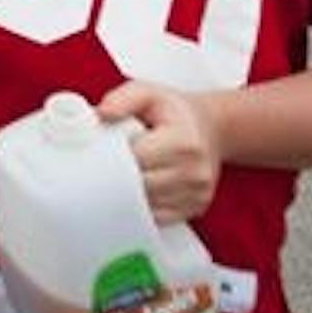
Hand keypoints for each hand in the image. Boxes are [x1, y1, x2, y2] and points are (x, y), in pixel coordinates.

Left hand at [98, 81, 222, 223]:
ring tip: (122, 174)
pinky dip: (143, 207)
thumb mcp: (148, 93)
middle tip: (105, 164)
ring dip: (128, 194)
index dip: (113, 155)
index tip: (100, 150)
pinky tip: (136, 190)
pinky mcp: (196, 209)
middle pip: (140, 185)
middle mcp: (195, 171)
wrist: (211, 127)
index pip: (136, 158)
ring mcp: (198, 194)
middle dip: (117, 176)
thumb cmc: (173, 111)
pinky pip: (158, 219)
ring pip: (147, 205)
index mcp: (183, 141)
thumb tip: (100, 115)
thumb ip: (121, 100)